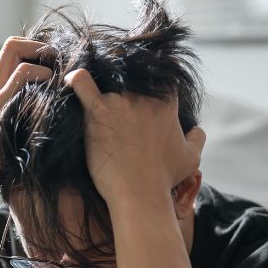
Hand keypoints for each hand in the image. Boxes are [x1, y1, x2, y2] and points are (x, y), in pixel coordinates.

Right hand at [0, 37, 52, 189]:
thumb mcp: (4, 131)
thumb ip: (17, 117)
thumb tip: (43, 117)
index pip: (8, 53)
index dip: (31, 51)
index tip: (51, 65)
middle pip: (10, 45)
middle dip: (37, 47)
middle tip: (57, 62)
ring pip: (14, 53)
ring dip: (41, 58)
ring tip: (57, 74)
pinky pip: (21, 76)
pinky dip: (40, 75)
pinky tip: (52, 90)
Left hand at [63, 69, 205, 204]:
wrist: (140, 194)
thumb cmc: (164, 178)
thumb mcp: (191, 159)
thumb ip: (197, 139)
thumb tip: (196, 130)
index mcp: (167, 102)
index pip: (162, 73)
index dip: (152, 77)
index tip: (144, 86)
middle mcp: (145, 95)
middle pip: (131, 74)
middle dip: (124, 83)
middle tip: (116, 103)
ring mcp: (120, 101)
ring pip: (107, 80)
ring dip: (101, 88)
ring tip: (95, 100)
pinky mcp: (97, 112)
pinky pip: (82, 84)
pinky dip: (75, 79)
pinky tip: (70, 80)